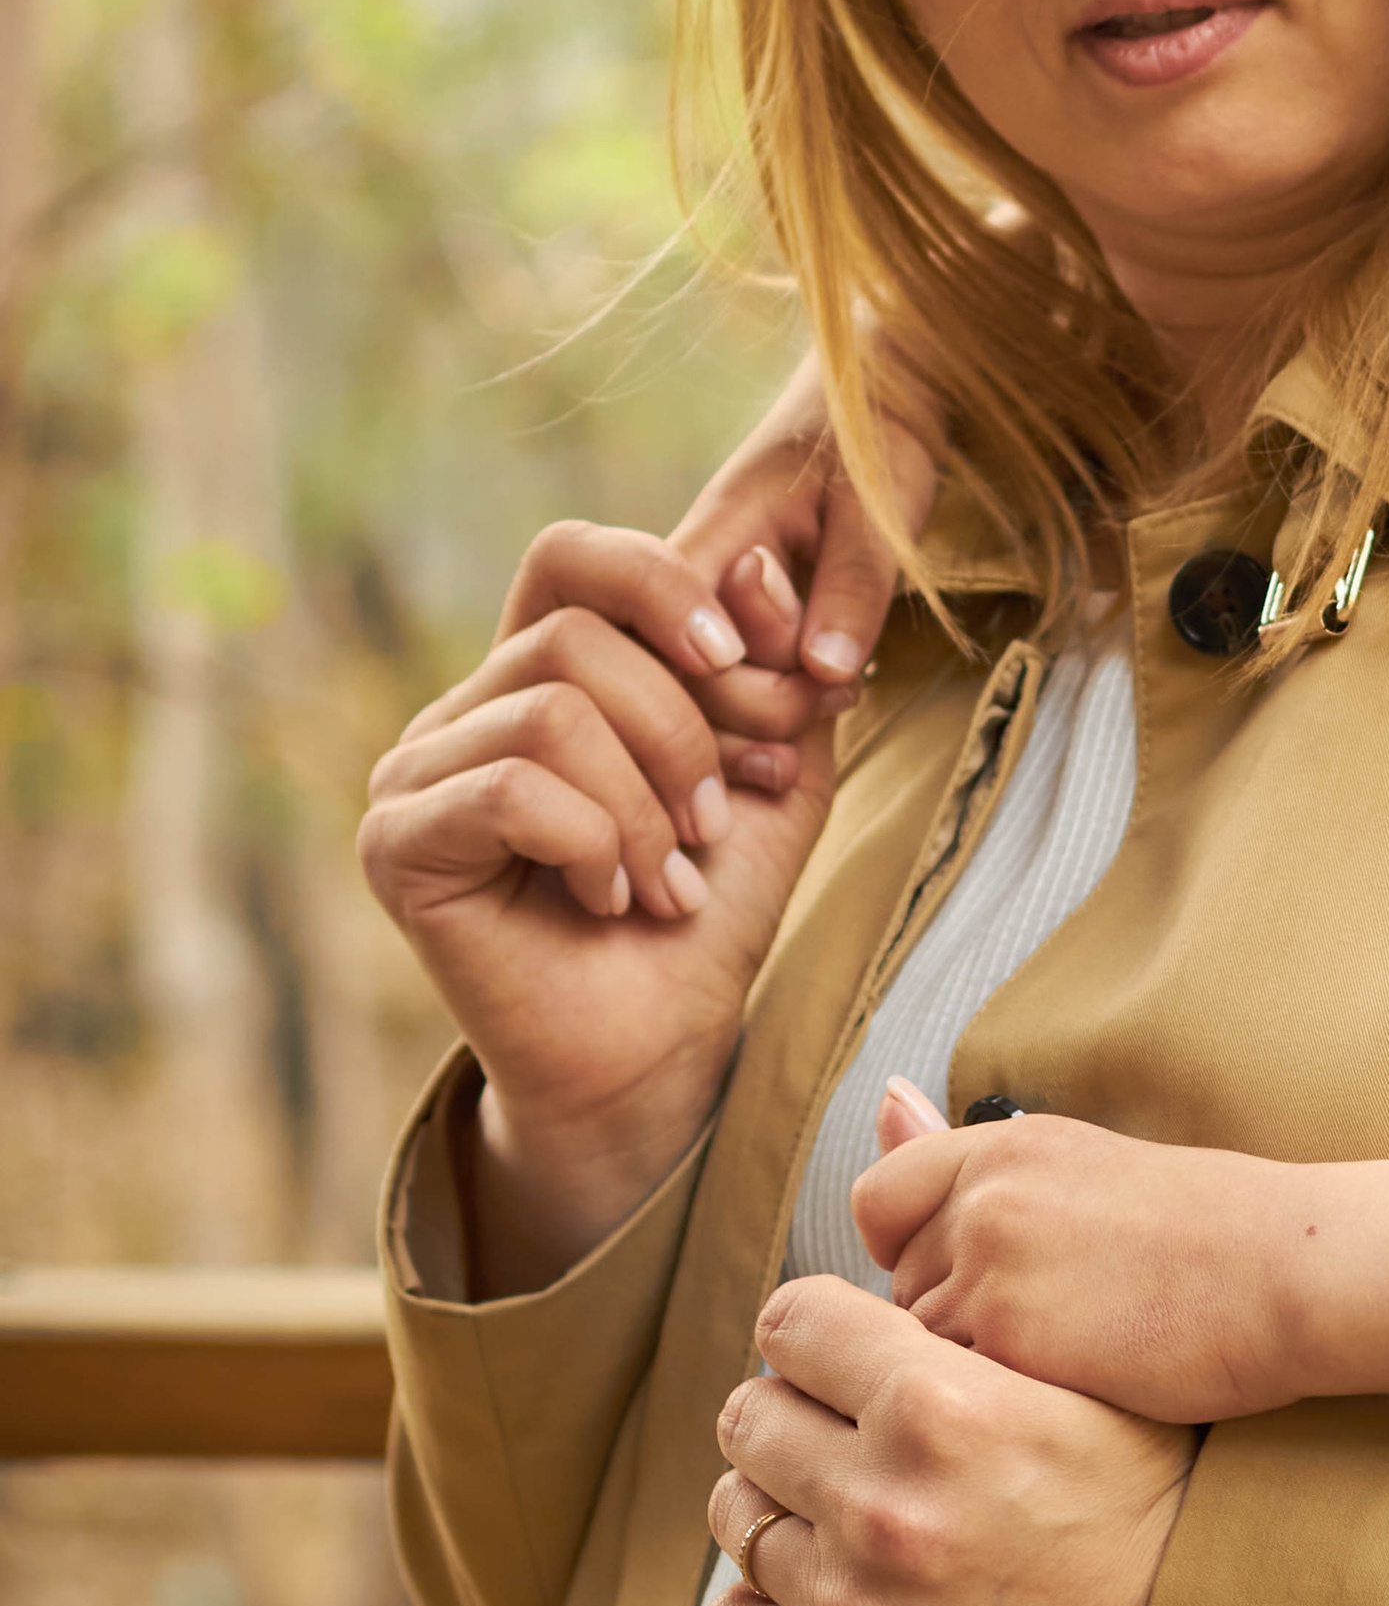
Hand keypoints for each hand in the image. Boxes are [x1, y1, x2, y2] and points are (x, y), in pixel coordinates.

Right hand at [360, 521, 838, 1283]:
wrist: (660, 1048)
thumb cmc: (706, 908)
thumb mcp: (772, 771)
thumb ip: (774, 669)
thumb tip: (760, 561)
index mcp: (539, 672)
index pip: (571, 558)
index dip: (665, 589)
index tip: (746, 669)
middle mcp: (463, 710)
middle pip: (575, 637)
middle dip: (681, 727)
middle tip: (717, 822)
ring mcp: (416, 774)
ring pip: (550, 712)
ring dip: (645, 805)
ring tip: (670, 879)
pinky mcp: (396, 845)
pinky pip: (510, 790)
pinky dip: (592, 843)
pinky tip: (609, 899)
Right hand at [669, 348, 941, 701]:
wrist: (868, 400)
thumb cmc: (871, 443)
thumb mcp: (877, 509)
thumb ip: (852, 585)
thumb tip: (824, 670)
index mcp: (715, 534)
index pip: (669, 630)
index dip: (726, 680)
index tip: (810, 679)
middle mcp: (689, 575)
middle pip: (680, 679)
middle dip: (760, 706)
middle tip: (841, 691)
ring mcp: (700, 606)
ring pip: (700, 694)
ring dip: (767, 717)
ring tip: (842, 694)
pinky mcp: (725, 627)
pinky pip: (725, 687)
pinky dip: (771, 709)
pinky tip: (825, 701)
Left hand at [703, 1276, 1196, 1605]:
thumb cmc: (1145, 1495)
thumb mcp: (1070, 1375)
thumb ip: (958, 1322)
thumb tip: (874, 1242)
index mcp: (935, 1402)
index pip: (790, 1323)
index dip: (813, 1328)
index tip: (832, 1350)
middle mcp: (881, 1502)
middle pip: (749, 1417)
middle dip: (789, 1410)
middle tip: (835, 1428)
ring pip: (739, 1517)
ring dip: (777, 1501)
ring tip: (832, 1505)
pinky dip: (760, 1603)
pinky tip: (810, 1583)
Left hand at [851, 1084, 1303, 1420]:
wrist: (1288, 1270)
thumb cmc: (1218, 1232)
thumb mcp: (1096, 1171)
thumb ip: (1002, 1179)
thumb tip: (887, 1104)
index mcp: (1006, 1144)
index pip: (882, 1197)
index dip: (901, 1252)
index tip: (947, 1284)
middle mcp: (983, 1194)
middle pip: (899, 1284)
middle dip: (938, 1323)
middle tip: (1024, 1346)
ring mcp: (988, 1265)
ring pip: (916, 1345)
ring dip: (960, 1373)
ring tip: (1045, 1379)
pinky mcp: (1007, 1338)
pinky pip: (950, 1390)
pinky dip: (985, 1407)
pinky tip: (1049, 1405)